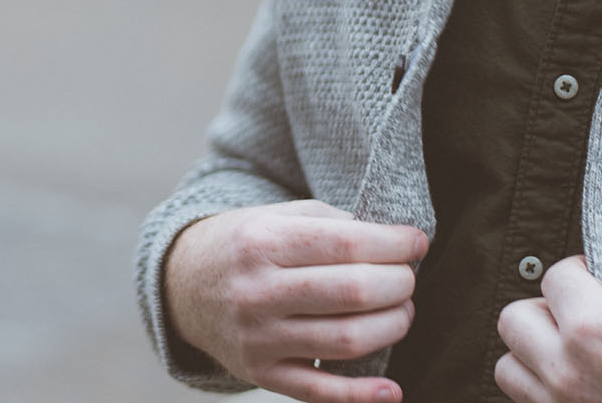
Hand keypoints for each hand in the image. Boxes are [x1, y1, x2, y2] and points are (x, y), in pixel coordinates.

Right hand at [164, 200, 429, 402]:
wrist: (184, 286)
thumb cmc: (246, 246)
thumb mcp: (277, 216)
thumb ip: (333, 224)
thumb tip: (395, 243)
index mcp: (263, 241)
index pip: (347, 244)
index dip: (394, 244)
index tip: (416, 242)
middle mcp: (257, 291)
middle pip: (353, 293)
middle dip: (399, 285)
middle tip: (407, 278)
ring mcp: (258, 338)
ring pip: (346, 341)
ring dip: (392, 327)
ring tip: (401, 312)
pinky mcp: (261, 373)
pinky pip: (318, 392)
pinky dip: (360, 396)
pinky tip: (392, 388)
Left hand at [495, 256, 601, 402]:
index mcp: (595, 328)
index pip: (553, 277)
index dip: (577, 271)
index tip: (591, 277)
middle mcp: (568, 372)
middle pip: (514, 320)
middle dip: (546, 308)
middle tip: (580, 312)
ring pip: (510, 368)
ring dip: (535, 352)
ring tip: (574, 351)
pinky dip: (545, 390)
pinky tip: (584, 382)